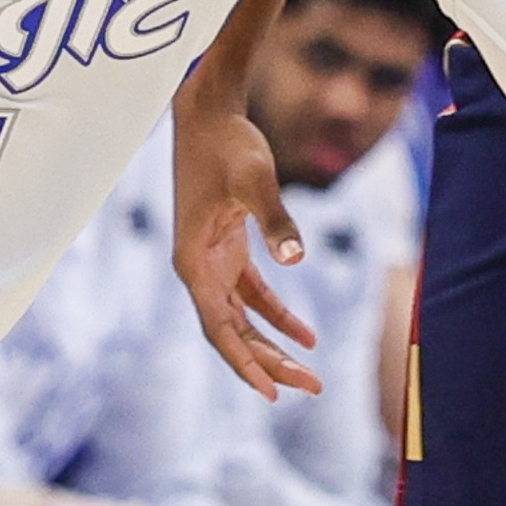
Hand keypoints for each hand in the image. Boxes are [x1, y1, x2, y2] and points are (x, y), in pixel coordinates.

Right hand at [172, 89, 322, 399]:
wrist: (208, 112)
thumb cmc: (227, 144)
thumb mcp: (256, 181)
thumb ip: (276, 221)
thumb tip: (297, 260)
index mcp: (194, 263)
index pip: (220, 329)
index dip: (245, 363)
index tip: (271, 393)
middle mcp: (197, 269)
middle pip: (233, 332)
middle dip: (269, 363)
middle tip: (311, 387)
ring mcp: (211, 260)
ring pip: (242, 319)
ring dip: (273, 345)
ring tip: (309, 373)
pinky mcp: (227, 247)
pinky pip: (253, 294)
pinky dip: (278, 315)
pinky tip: (307, 335)